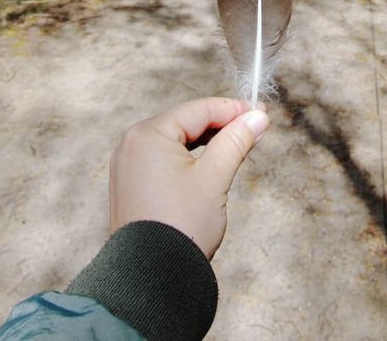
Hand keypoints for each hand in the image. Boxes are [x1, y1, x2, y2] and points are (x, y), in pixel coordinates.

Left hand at [109, 96, 269, 259]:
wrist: (151, 278)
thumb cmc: (182, 224)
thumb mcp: (215, 177)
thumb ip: (236, 140)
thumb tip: (257, 117)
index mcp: (147, 134)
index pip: (197, 110)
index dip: (232, 109)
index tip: (260, 111)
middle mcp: (131, 144)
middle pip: (184, 123)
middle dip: (219, 125)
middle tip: (253, 127)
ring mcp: (126, 165)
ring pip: (174, 141)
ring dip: (205, 142)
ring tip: (236, 145)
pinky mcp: (129, 185)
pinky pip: (162, 159)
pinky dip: (187, 158)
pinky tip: (209, 164)